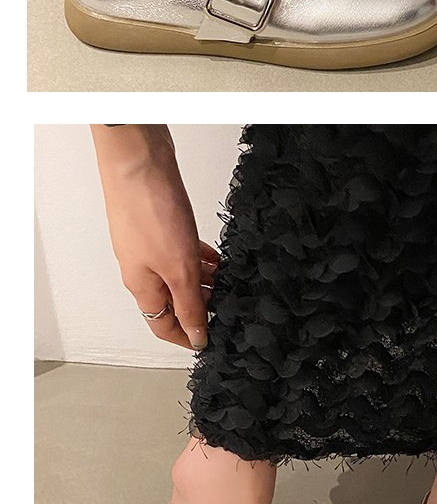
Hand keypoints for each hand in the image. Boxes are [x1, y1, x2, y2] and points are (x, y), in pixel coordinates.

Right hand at [92, 126, 219, 350]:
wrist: (139, 160)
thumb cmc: (150, 211)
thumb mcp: (178, 268)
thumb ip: (189, 304)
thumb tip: (197, 336)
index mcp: (142, 286)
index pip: (163, 325)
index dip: (187, 337)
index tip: (210, 343)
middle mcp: (143, 267)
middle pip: (173, 300)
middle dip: (201, 307)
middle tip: (229, 309)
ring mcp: (151, 244)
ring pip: (179, 274)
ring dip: (204, 281)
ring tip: (231, 282)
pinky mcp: (160, 222)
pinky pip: (182, 249)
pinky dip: (200, 257)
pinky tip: (218, 255)